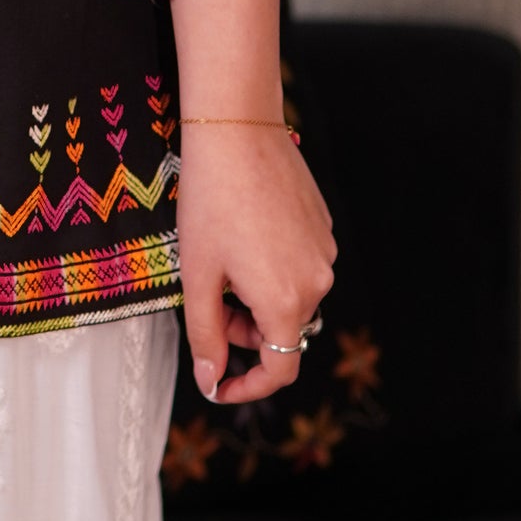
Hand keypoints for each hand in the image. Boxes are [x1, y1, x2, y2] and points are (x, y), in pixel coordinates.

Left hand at [177, 122, 334, 404]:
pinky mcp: (323, 228)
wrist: (236, 132)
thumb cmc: (210, 201)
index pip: (280, 369)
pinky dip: (271, 267)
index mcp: (285, 301)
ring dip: (256, 297)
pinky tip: (244, 233)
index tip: (219, 382)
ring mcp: (324, 252)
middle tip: (207, 297)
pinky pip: (298, 265)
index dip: (247, 387)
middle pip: (281, 331)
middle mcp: (317, 282)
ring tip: (223, 258)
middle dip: (242, 329)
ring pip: (289, 297)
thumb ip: (205, 336)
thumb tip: (211, 380)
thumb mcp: (196, 275)